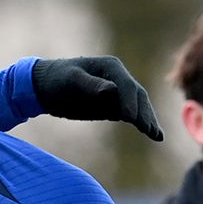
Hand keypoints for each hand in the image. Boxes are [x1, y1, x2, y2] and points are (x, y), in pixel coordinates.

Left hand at [32, 56, 163, 140]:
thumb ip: (90, 85)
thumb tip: (111, 90)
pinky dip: (141, 124)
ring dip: (148, 120)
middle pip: (138, 96)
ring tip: (157, 136)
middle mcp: (119, 78)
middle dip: (144, 113)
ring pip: (138, 107)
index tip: (130, 118)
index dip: (129, 102)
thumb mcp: (71, 80)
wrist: (45, 88)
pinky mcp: (114, 106)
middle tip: (149, 130)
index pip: (126, 86)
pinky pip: (131, 115)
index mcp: (111, 67)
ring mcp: (118, 93)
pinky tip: (152, 134)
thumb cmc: (56, 79)